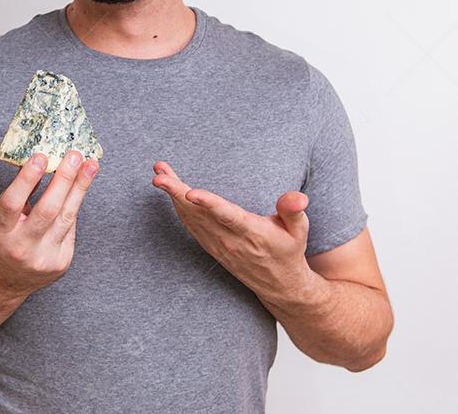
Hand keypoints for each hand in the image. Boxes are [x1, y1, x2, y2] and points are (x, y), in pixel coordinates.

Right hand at [0, 150, 99, 297]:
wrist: (3, 282)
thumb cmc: (2, 240)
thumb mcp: (0, 218)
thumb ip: (19, 194)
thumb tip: (41, 159)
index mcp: (0, 233)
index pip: (13, 203)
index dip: (27, 179)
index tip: (41, 156)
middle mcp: (22, 248)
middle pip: (48, 210)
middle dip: (64, 180)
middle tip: (75, 155)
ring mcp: (44, 258)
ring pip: (67, 217)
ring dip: (80, 188)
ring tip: (90, 166)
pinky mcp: (61, 263)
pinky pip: (71, 229)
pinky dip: (73, 207)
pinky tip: (80, 189)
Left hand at [151, 160, 313, 303]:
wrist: (279, 285)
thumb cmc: (289, 251)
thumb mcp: (299, 232)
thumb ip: (294, 211)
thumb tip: (298, 196)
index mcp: (251, 232)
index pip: (227, 216)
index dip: (208, 204)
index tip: (190, 193)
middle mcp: (229, 239)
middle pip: (198, 214)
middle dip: (176, 193)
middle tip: (159, 175)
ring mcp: (216, 244)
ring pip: (189, 217)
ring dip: (172, 195)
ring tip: (159, 172)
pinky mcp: (210, 245)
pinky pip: (189, 224)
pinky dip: (176, 206)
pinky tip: (170, 188)